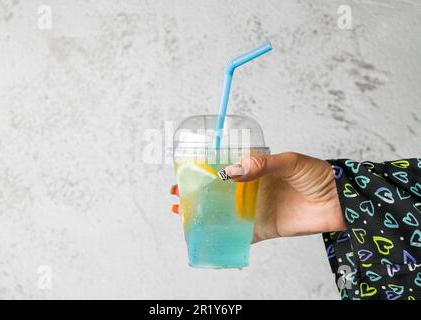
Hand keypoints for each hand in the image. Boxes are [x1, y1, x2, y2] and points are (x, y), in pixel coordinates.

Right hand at [170, 152, 345, 242]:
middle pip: (218, 192)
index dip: (203, 169)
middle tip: (176, 194)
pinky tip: (205, 235)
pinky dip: (222, 236)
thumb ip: (261, 165)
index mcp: (255, 170)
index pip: (224, 168)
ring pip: (223, 213)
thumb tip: (231, 171)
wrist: (340, 202)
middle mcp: (251, 190)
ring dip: (203, 214)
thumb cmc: (317, 175)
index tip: (184, 170)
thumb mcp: (289, 162)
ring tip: (181, 213)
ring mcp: (255, 210)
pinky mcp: (263, 229)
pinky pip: (239, 234)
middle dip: (196, 193)